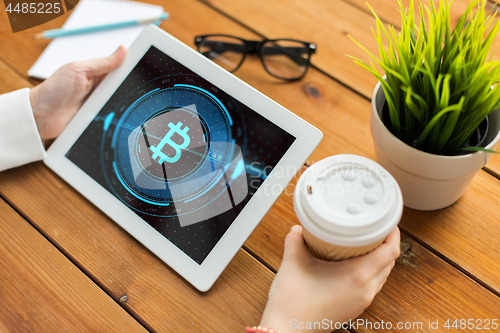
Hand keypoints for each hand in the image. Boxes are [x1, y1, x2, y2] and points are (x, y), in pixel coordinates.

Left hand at [29, 46, 126, 140]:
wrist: (41, 116)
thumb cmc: (54, 90)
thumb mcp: (78, 69)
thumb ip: (102, 63)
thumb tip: (122, 50)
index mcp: (98, 72)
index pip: (122, 67)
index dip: (133, 65)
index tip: (144, 64)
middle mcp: (103, 88)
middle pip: (126, 85)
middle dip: (132, 85)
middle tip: (135, 86)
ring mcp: (103, 103)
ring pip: (123, 102)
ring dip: (124, 102)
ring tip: (123, 101)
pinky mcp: (101, 118)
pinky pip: (115, 117)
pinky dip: (118, 116)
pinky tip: (120, 115)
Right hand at [259, 225, 399, 332]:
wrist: (286, 329)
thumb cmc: (293, 303)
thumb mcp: (292, 262)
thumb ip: (295, 240)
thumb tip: (298, 228)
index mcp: (357, 276)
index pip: (391, 251)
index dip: (393, 234)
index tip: (386, 222)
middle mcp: (365, 290)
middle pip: (389, 262)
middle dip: (385, 243)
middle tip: (373, 229)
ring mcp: (361, 301)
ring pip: (382, 275)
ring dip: (378, 258)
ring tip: (363, 244)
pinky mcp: (354, 308)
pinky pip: (371, 285)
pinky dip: (368, 272)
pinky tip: (350, 264)